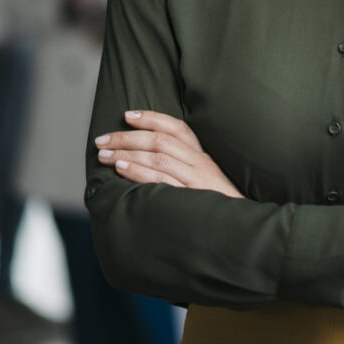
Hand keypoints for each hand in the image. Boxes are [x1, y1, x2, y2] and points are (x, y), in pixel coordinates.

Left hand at [93, 110, 243, 199]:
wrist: (241, 228)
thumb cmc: (217, 206)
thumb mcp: (204, 181)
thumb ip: (182, 167)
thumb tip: (147, 159)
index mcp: (201, 156)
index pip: (176, 127)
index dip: (151, 118)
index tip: (127, 115)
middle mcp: (199, 163)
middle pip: (160, 140)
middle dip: (127, 137)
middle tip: (102, 140)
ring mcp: (196, 179)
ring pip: (158, 157)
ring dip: (127, 152)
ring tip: (105, 155)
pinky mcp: (191, 196)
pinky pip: (161, 179)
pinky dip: (139, 171)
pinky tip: (121, 168)